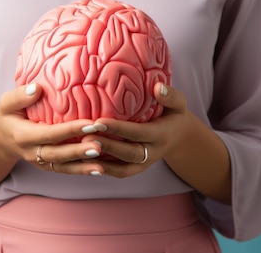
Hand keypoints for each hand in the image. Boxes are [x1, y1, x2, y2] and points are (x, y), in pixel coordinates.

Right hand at [0, 83, 106, 175]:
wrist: (1, 139)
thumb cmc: (7, 116)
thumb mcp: (6, 103)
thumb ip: (20, 96)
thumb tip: (38, 88)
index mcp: (23, 136)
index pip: (50, 133)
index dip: (70, 130)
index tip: (91, 123)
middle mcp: (32, 153)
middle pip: (58, 154)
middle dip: (79, 151)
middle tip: (100, 146)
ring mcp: (41, 162)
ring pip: (64, 167)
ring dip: (83, 167)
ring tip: (102, 166)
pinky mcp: (48, 166)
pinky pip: (66, 170)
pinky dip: (82, 171)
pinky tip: (99, 169)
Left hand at [81, 83, 195, 177]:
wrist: (179, 138)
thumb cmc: (174, 114)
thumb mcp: (178, 103)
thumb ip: (170, 95)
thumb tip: (157, 87)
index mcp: (161, 134)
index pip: (138, 132)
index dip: (118, 128)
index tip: (99, 121)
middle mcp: (153, 152)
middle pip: (128, 153)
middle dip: (107, 146)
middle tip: (84, 138)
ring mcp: (144, 163)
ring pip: (122, 168)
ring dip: (101, 163)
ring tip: (80, 153)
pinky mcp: (137, 168)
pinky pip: (119, 173)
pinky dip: (103, 170)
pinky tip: (85, 162)